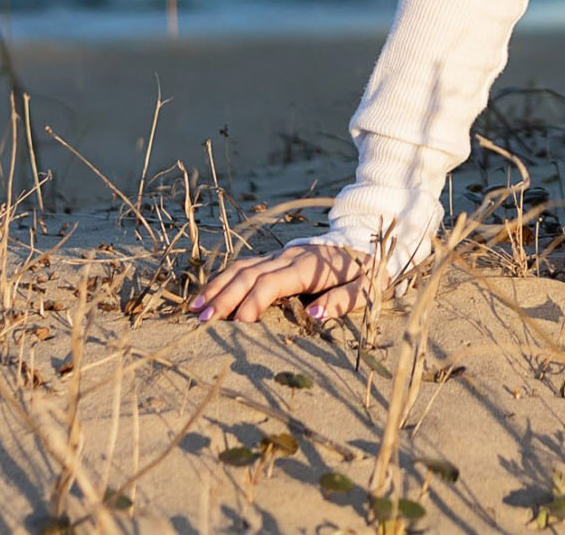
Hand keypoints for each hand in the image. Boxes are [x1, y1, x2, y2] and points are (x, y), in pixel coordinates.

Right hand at [190, 241, 380, 324]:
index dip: (253, 302)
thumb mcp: (369, 287)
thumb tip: (315, 314)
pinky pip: (244, 265)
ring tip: (195, 309)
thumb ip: (345, 299)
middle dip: (224, 297)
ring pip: (241, 267)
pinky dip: (223, 279)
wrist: (368, 239)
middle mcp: (288, 257)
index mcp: (309, 265)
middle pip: (249, 274)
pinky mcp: (275, 258)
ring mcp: (279, 255)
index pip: (272, 282)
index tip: (238, 325)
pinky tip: (208, 294)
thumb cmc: (369, 270)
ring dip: (217, 287)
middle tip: (203, 320)